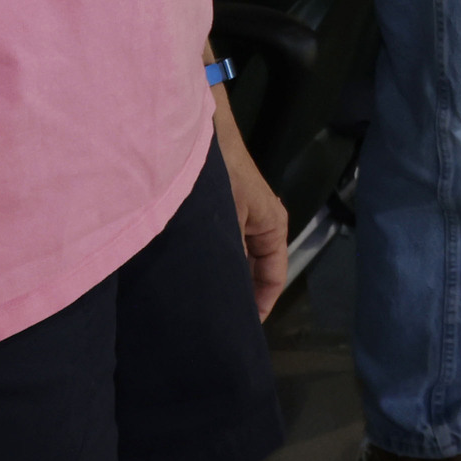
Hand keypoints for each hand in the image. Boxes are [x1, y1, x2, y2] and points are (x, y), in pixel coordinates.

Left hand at [215, 91, 291, 317]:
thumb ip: (229, 257)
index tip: (240, 330)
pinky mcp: (217, 211)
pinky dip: (206, 260)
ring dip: (218, 277)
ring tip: (199, 305)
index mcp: (272, 228)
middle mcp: (258, 226)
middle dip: (237, 295)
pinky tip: (187, 274)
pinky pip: (216, 245)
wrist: (200, 129)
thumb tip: (223, 296)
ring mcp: (237, 218)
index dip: (260, 306)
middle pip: (252, 271)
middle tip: (214, 323)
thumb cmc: (221, 174)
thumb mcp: (228, 221)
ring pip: (232, 259)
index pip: (273, 278)